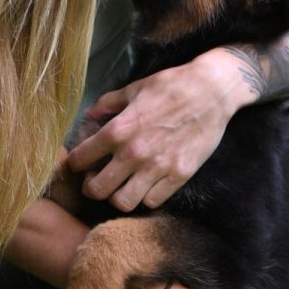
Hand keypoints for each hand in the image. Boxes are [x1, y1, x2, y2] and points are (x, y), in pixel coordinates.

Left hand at [66, 49, 255, 210]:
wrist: (212, 91)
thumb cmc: (172, 86)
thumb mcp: (135, 89)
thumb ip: (108, 104)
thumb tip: (90, 114)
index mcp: (118, 130)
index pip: (80, 159)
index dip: (75, 163)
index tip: (81, 163)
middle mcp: (134, 153)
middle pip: (97, 190)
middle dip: (91, 188)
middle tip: (96, 181)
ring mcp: (158, 167)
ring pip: (124, 202)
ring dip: (118, 197)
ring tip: (121, 186)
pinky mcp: (179, 175)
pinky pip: (153, 201)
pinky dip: (145, 197)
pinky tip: (146, 185)